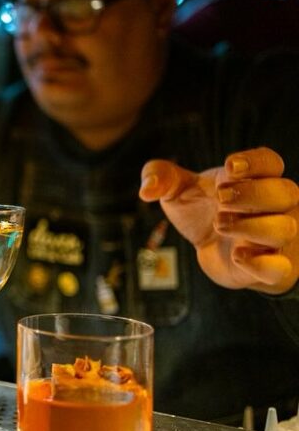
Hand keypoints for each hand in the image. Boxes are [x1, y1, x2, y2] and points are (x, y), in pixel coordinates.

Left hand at [139, 147, 298, 294]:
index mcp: (254, 179)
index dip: (256, 162)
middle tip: (220, 198)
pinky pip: (280, 267)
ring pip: (284, 228)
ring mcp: (276, 237)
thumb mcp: (176, 190)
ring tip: (219, 224)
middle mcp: (275, 206)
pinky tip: (237, 256)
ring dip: (252, 226)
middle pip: (285, 191)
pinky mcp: (272, 268)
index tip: (230, 166)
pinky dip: (261, 263)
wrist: (212, 250)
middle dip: (253, 193)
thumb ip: (160, 177)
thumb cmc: (201, 210)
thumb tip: (147, 190)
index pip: (270, 162)